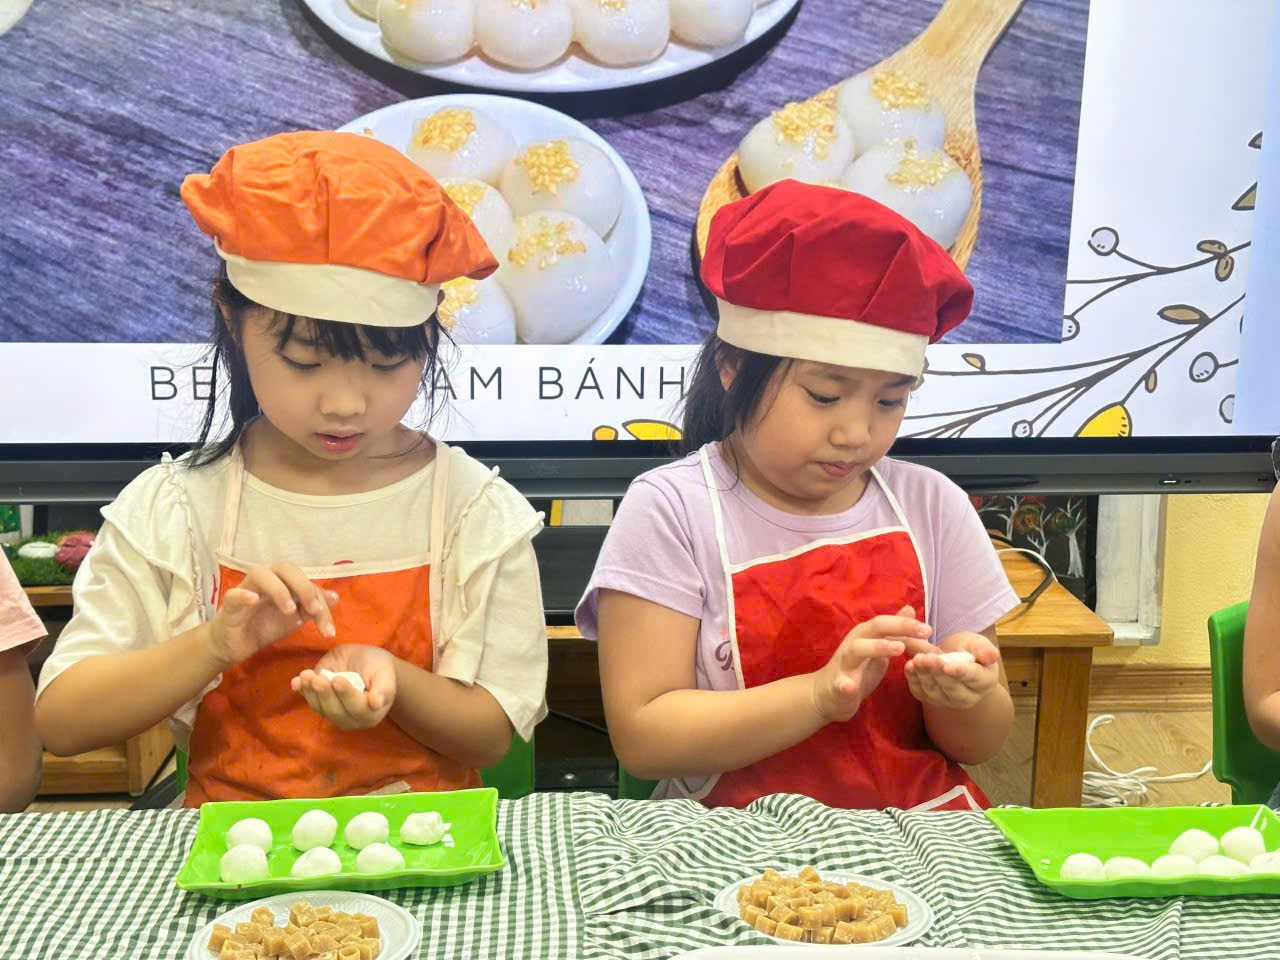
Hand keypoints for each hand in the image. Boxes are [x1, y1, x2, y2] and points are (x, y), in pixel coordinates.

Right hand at [206, 563, 337, 669]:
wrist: (236, 645)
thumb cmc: (264, 626)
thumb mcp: (294, 619)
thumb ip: (312, 608)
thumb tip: (335, 597)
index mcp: (284, 581)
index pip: (307, 582)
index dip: (321, 602)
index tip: (329, 629)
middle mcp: (266, 579)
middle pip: (286, 568)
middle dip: (304, 588)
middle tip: (313, 610)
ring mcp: (246, 588)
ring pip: (261, 574)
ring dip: (279, 590)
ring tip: (290, 611)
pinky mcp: (229, 603)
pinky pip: (235, 594)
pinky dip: (244, 595)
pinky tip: (254, 600)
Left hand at [293, 644, 396, 729]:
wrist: (365, 662)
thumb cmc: (379, 668)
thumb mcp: (385, 674)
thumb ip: (384, 689)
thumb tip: (376, 704)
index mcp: (370, 714)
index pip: (357, 708)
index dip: (346, 695)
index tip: (337, 680)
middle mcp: (351, 718)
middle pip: (335, 711)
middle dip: (325, 694)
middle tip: (318, 678)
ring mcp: (334, 712)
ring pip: (320, 707)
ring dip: (310, 692)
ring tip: (307, 675)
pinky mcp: (320, 703)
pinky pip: (310, 700)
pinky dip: (302, 691)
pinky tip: (297, 682)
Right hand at [811, 607, 931, 722]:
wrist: (826, 695)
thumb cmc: (856, 670)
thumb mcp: (878, 648)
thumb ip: (893, 631)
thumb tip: (910, 609)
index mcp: (865, 635)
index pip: (887, 623)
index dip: (907, 624)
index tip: (929, 630)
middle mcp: (854, 642)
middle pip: (875, 627)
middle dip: (899, 626)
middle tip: (923, 632)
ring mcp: (844, 662)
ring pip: (857, 649)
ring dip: (877, 646)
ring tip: (898, 648)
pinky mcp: (837, 684)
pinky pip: (840, 683)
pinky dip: (844, 684)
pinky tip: (850, 686)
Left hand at [903, 631, 1000, 709]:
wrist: (953, 659)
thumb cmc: (969, 650)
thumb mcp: (977, 643)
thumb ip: (982, 649)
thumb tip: (992, 655)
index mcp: (985, 681)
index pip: (974, 678)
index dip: (961, 672)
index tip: (948, 666)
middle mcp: (968, 697)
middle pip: (952, 688)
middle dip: (937, 673)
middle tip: (926, 658)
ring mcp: (947, 701)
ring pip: (934, 691)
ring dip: (923, 675)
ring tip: (917, 659)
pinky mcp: (930, 699)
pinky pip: (920, 692)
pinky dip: (913, 680)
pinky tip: (909, 666)